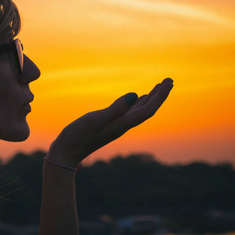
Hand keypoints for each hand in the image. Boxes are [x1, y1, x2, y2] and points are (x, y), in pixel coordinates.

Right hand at [47, 78, 173, 166]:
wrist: (65, 153)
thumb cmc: (77, 136)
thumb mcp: (95, 120)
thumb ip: (115, 109)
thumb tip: (135, 95)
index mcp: (122, 124)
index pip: (147, 110)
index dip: (160, 97)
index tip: (169, 82)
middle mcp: (122, 126)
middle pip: (146, 110)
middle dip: (159, 95)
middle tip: (169, 80)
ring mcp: (115, 126)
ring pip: (138, 111)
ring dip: (149, 99)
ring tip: (158, 87)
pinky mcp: (107, 126)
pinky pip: (128, 113)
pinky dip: (135, 104)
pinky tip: (136, 100)